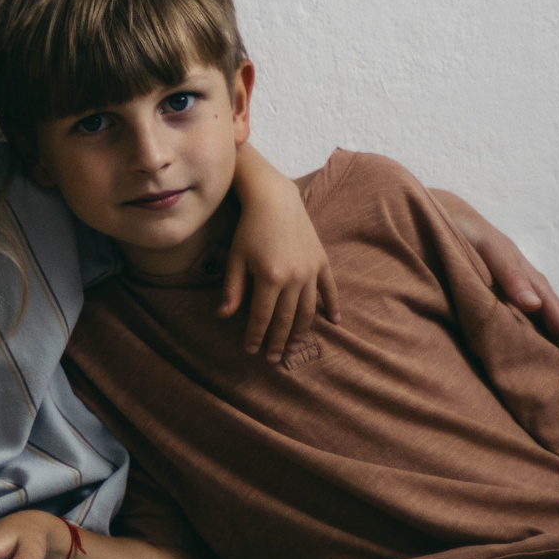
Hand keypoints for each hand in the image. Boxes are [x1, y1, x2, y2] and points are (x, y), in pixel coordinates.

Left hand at [219, 153, 338, 360]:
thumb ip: (232, 289)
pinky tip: (334, 323)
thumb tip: (224, 316)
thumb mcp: (235, 258)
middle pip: (286, 319)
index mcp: (269, 278)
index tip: (250, 351)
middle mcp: (293, 278)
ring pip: (308, 310)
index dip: (255, 336)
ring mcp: (310, 270)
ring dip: (301, 332)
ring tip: (294, 348)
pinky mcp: (321, 261)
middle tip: (273, 358)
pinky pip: (329, 289)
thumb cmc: (249, 228)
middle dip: (278, 341)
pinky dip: (332, 306)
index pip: (261, 317)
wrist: (274, 199)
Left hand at [435, 192, 558, 391]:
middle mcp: (533, 295)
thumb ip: (509, 275)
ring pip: (552, 334)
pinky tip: (548, 362)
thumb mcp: (487, 249)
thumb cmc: (466, 232)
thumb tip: (534, 305)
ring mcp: (521, 300)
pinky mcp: (504, 303)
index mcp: (533, 285)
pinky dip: (546, 348)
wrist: (445, 218)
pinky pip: (531, 330)